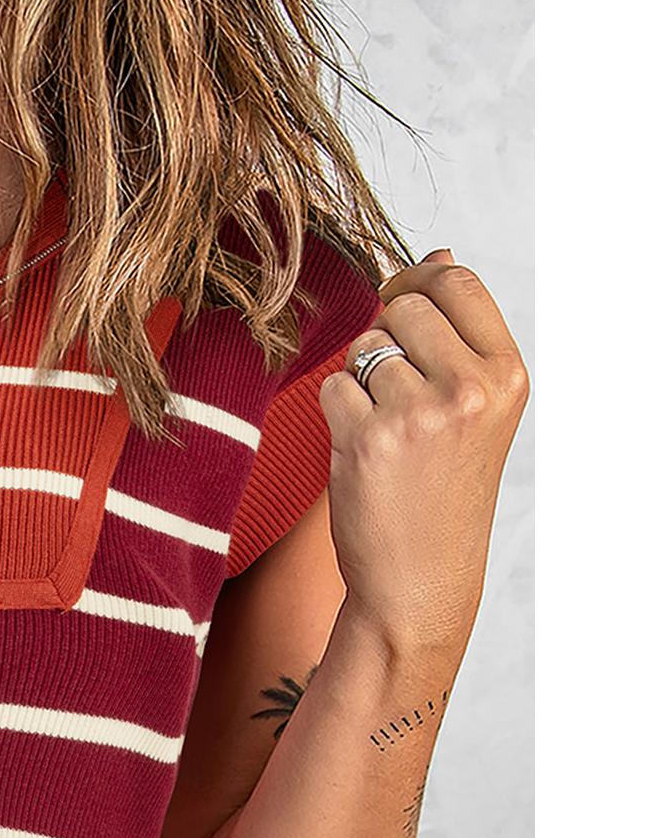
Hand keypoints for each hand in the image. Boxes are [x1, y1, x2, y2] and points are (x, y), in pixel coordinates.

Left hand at [320, 248, 529, 647]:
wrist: (420, 581)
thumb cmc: (441, 492)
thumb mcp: (474, 410)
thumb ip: (457, 337)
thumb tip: (438, 255)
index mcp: (505, 375)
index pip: (457, 284)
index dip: (415, 281)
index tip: (396, 300)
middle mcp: (470, 388)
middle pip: (402, 309)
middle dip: (383, 338)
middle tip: (391, 393)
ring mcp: (419, 413)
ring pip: (362, 349)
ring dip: (358, 383)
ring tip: (384, 434)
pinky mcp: (369, 438)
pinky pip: (332, 387)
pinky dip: (336, 415)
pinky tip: (362, 454)